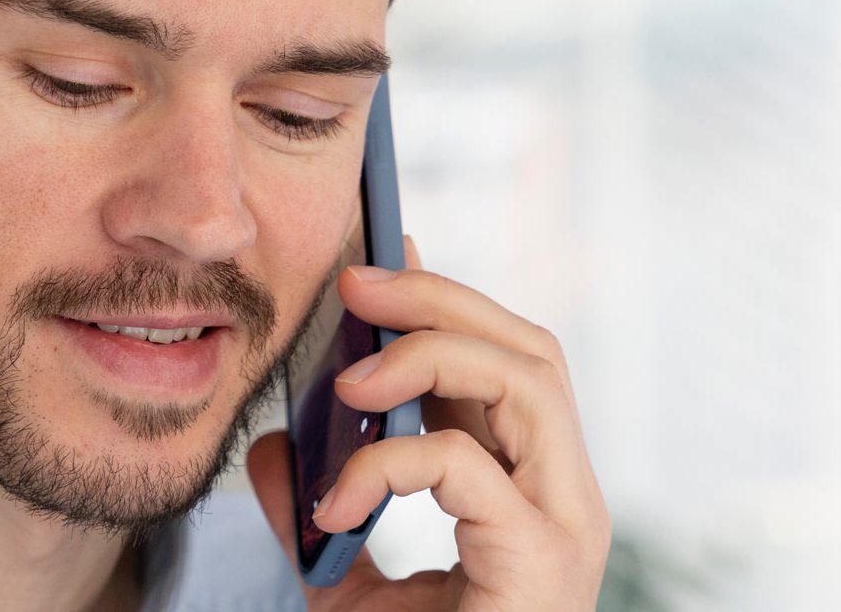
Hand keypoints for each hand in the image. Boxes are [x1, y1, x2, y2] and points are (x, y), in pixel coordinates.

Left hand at [247, 236, 609, 610]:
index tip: (380, 261)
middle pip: (533, 351)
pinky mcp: (542, 562)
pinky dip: (391, 463)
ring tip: (344, 375)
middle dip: (443, 301)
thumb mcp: (344, 584)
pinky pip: (470, 469)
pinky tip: (335, 501)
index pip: (510, 365)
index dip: (448, 303)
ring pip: (530, 382)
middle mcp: (567, 498)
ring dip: (432, 351)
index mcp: (534, 491)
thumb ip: (322, 510)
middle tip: (354, 282)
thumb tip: (273, 445)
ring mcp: (566, 528)